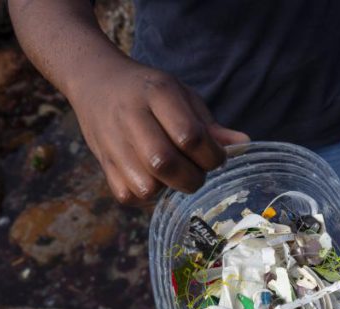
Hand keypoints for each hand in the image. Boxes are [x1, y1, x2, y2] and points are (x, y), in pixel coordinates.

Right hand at [69, 59, 248, 204]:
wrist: (95, 82)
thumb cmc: (149, 92)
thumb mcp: (182, 96)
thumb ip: (210, 125)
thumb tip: (244, 144)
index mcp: (157, 93)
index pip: (189, 136)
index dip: (212, 155)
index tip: (217, 157)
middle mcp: (131, 117)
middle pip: (164, 163)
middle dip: (192, 177)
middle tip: (198, 171)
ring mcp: (113, 142)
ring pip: (147, 186)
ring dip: (169, 187)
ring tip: (173, 173)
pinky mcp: (103, 164)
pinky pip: (129, 196)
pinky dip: (148, 196)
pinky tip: (154, 177)